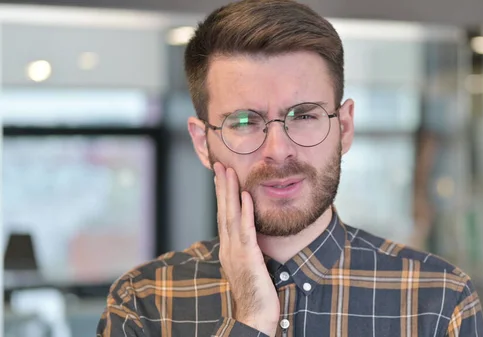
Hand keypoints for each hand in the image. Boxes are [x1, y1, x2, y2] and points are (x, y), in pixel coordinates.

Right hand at [213, 162, 279, 335]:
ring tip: (228, 172)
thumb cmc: (256, 293)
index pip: (224, 216)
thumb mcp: (250, 266)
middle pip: (223, 211)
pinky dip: (246, 212)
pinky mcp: (247, 257)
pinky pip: (246, 230)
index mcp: (229, 249)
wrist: (255, 316)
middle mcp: (228, 247)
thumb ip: (248, 249)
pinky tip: (246, 196)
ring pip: (231, 216)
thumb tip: (251, 235)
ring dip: (230, 193)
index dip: (222, 195)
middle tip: (219, 165)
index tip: (222, 176)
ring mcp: (235, 252)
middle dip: (221, 187)